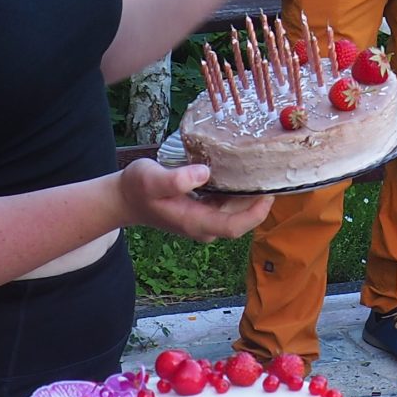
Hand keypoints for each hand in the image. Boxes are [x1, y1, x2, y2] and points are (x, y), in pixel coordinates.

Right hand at [118, 158, 271, 240]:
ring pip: (236, 212)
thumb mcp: (150, 178)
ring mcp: (204, 220)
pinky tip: (243, 173)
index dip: (256, 213)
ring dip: (250, 196)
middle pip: (241, 219)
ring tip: (262, 170)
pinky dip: (239, 192)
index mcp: (194, 222)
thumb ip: (175, 179)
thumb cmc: (136, 188)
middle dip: (258, 201)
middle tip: (271, 173)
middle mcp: (204, 226)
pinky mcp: (203, 211)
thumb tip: (204, 173)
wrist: (124, 198)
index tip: (269, 192)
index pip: (234, 226)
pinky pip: (228, 205)